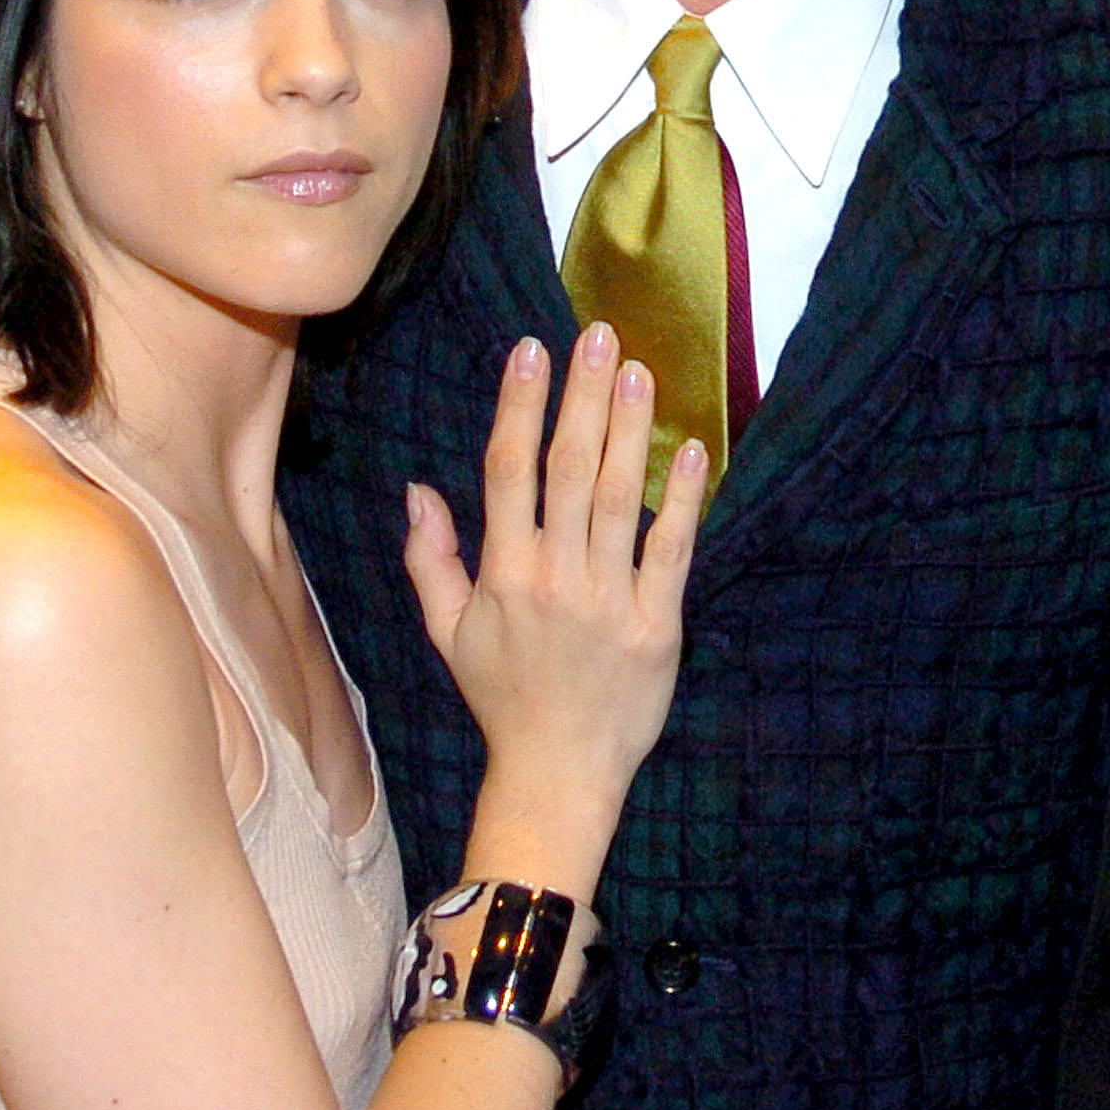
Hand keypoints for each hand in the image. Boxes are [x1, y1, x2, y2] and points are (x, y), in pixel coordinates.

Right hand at [401, 325, 696, 870]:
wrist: (557, 774)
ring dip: (632, 430)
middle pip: (570, 468)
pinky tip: (692, 449)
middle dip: (584, 396)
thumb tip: (417, 490)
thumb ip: (430, 558)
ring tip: (640, 371)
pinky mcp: (658, 625)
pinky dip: (684, 499)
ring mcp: (609, 600)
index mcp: (504, 573)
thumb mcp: (448, 632)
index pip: (509, 470)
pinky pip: (673, 551)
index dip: (520, 405)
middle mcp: (554, 577)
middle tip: (600, 335)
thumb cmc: (503, 698)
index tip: (532, 349)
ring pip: (622, 498)